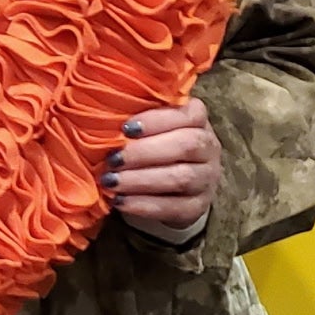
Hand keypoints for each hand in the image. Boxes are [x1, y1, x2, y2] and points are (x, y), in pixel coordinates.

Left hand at [102, 98, 221, 229]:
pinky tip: (119, 201)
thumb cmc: (152, 142)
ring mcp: (206, 179)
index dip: (157, 120)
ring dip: (140, 180)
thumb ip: (136, 112)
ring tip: (110, 181)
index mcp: (198, 119)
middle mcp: (209, 148)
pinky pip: (174, 208)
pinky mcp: (197, 207)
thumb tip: (105, 106)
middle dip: (145, 152)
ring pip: (181, 178)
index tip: (125, 128)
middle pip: (186, 146)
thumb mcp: (149, 124)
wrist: (170, 184)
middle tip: (113, 159)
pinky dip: (144, 205)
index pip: (188, 115)